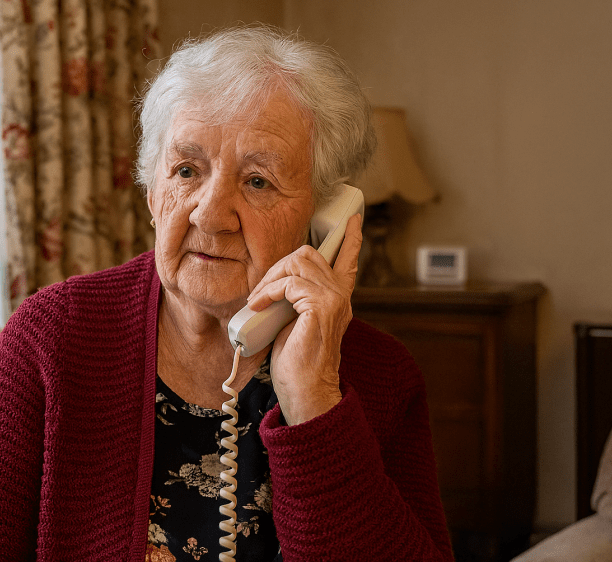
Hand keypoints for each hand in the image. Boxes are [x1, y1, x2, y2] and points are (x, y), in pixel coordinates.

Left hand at [246, 214, 362, 423]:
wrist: (305, 392)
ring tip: (259, 299)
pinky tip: (260, 305)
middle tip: (262, 290)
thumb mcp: (293, 323)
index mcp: (337, 300)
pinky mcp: (322, 307)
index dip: (350, 238)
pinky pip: (290, 282)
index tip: (352, 220)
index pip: (348, 260)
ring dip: (271, 278)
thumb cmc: (296, 365)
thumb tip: (272, 285)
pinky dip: (269, 290)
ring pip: (298, 263)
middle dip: (279, 265)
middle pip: (309, 254)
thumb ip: (294, 301)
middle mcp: (340, 296)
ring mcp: (334, 300)